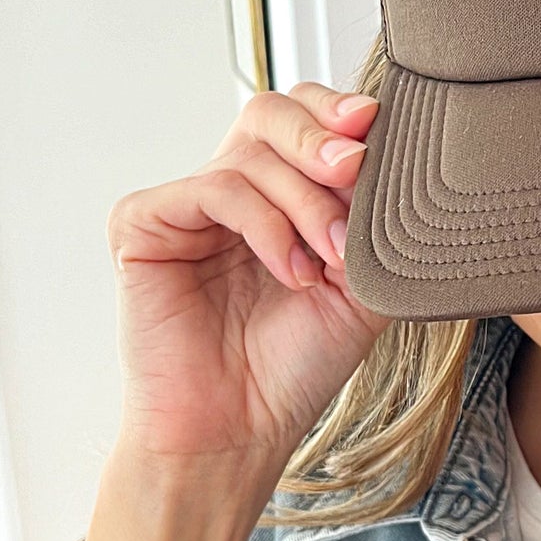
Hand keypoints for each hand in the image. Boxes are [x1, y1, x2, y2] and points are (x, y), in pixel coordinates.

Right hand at [106, 82, 391, 492]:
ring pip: (251, 153)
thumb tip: (397, 158)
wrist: (243, 431)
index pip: (304, 116)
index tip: (374, 123)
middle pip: (270, 111)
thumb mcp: (364, 284)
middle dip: (320, 135)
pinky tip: (291, 273)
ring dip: (305, 202)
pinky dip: (264, 225)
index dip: (337, 109)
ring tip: (329, 261)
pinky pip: (213, 189)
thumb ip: (377, 222)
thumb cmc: (297, 364)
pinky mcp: (143, 224)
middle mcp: (232, 190)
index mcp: (280, 193)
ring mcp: (185, 205)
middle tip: (354, 169)